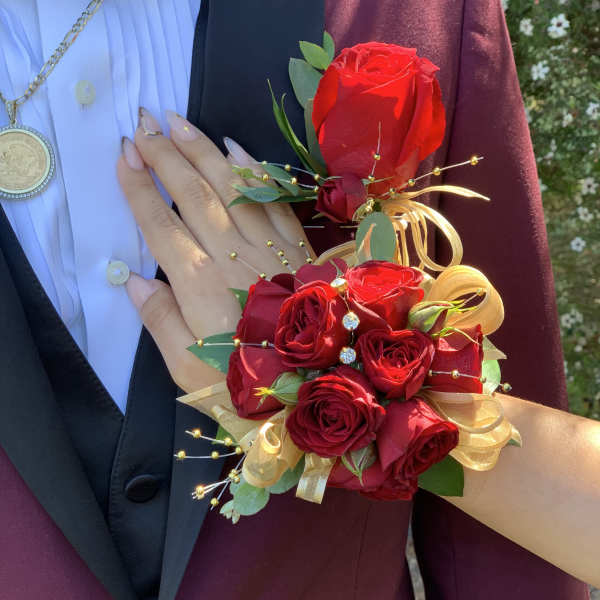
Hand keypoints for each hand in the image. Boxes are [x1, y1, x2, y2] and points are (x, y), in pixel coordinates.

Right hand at [117, 108, 313, 392]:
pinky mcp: (300, 246)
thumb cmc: (249, 382)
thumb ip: (161, 322)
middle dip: (166, 155)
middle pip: (193, 194)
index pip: (160, 224)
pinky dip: (254, 170)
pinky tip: (236, 148)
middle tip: (144, 122)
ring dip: (203, 150)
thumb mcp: (191, 369)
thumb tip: (134, 281)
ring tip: (178, 121)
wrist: (325, 383)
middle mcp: (233, 255)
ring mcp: (270, 246)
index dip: (138, 187)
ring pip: (231, 186)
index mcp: (200, 285)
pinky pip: (274, 198)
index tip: (122, 153)